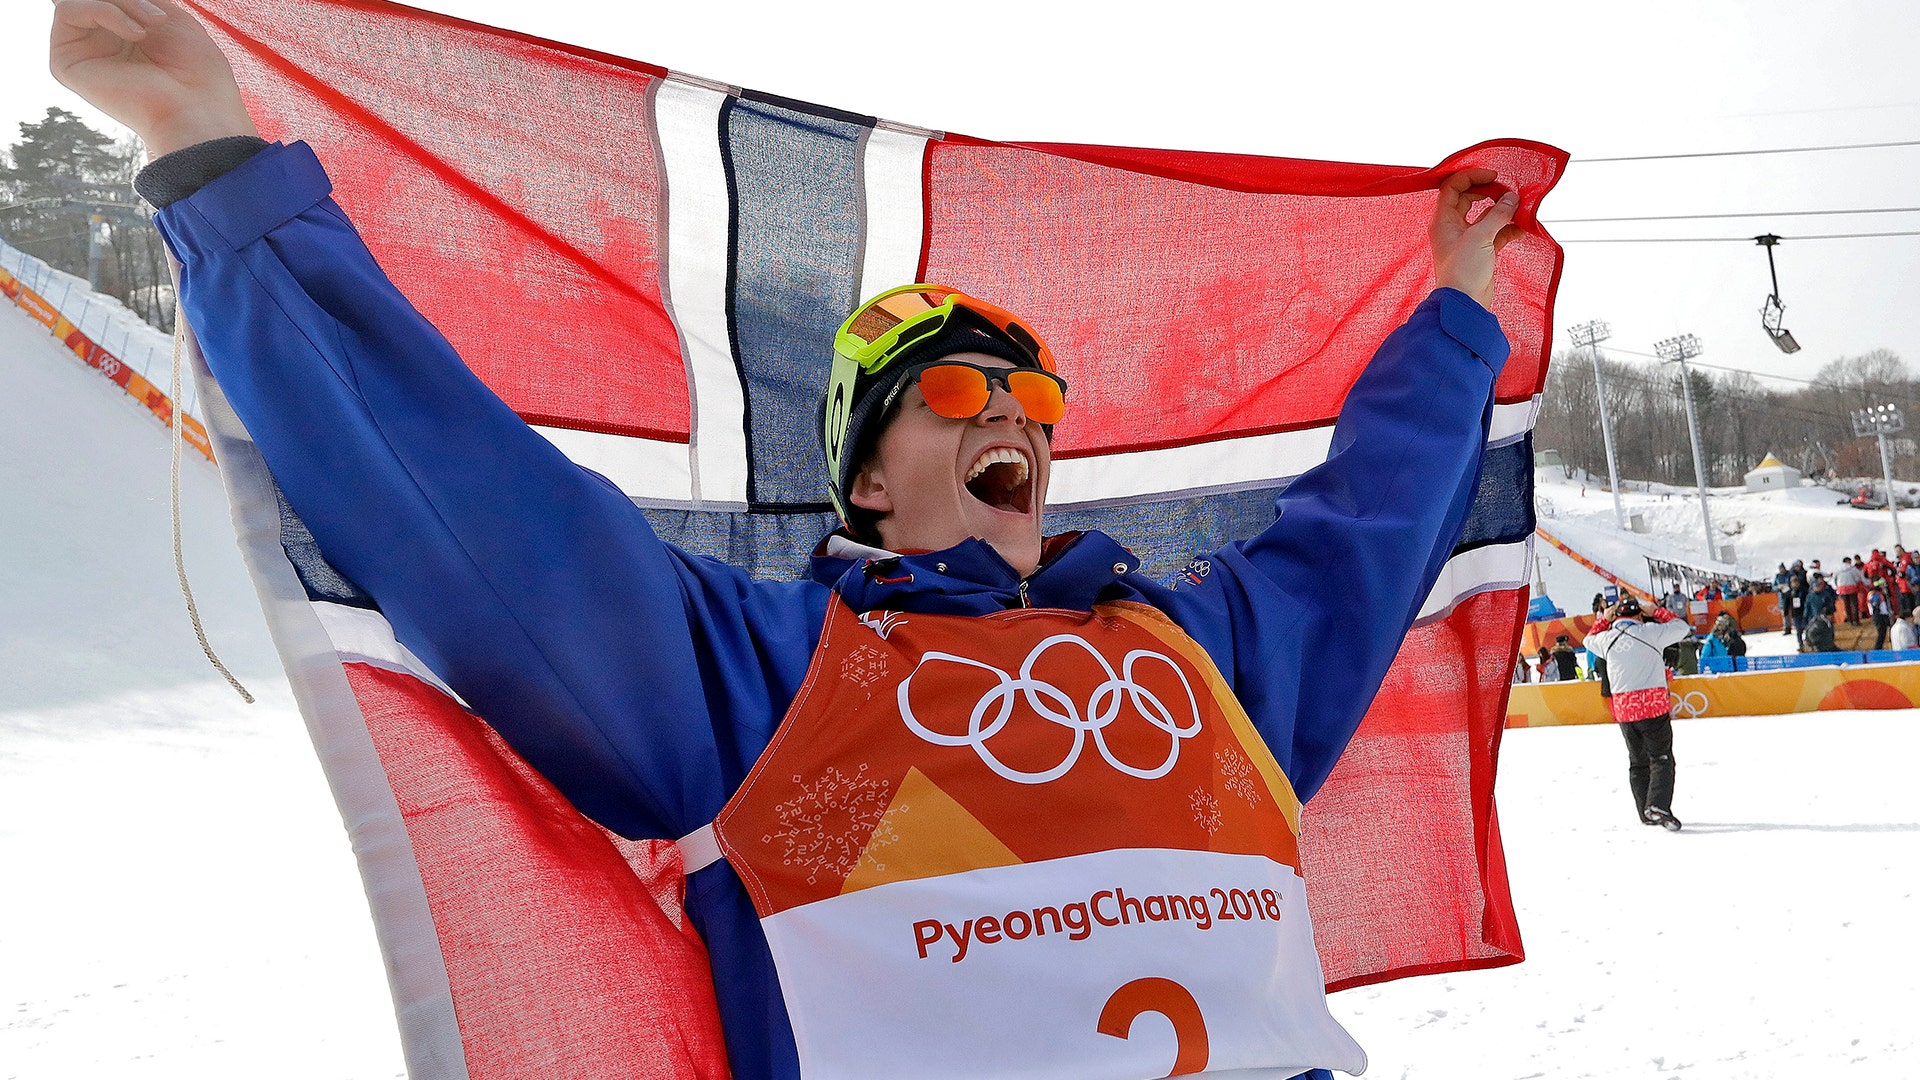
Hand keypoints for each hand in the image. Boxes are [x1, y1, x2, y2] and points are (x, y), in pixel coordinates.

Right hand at [50, 0, 256, 157]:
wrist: (196, 110)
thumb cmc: (196, 71)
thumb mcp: (169, 14)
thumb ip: (130, 0)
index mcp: (124, 34)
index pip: (109, 1)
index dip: (129, 2)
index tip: (158, 12)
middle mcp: (100, 43)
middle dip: (129, 0)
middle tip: (158, 18)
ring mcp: (83, 52)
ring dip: (122, 3)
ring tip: (153, 25)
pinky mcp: (66, 63)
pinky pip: (68, 10)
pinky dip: (106, 12)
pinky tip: (137, 35)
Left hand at [1429, 169, 1521, 308]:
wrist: (1465, 304)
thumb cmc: (1463, 271)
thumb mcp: (1480, 237)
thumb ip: (1497, 215)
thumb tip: (1512, 198)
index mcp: (1443, 220)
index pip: (1452, 187)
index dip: (1471, 177)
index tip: (1492, 175)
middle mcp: (1452, 227)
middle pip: (1468, 198)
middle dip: (1488, 191)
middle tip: (1506, 191)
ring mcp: (1467, 238)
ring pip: (1485, 215)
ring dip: (1502, 210)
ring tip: (1519, 208)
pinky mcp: (1481, 250)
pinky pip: (1496, 232)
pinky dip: (1508, 228)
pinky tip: (1522, 227)